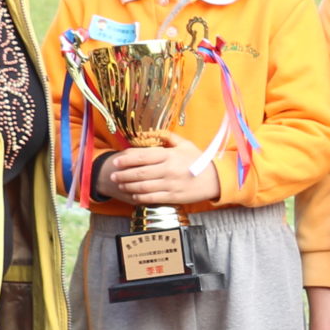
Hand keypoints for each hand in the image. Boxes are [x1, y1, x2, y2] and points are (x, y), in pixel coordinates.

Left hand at [102, 132, 221, 206]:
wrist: (216, 180)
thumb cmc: (200, 161)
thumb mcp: (186, 145)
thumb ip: (168, 137)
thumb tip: (152, 132)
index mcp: (169, 155)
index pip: (142, 156)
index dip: (127, 159)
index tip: (117, 161)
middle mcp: (168, 170)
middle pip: (139, 172)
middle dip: (123, 174)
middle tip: (113, 175)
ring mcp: (170, 184)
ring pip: (143, 186)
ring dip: (128, 186)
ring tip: (120, 185)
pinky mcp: (173, 197)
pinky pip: (152, 198)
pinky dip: (140, 197)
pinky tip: (134, 195)